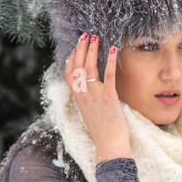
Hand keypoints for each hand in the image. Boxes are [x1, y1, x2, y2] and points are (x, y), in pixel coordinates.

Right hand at [65, 34, 130, 159]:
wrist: (109, 146)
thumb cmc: (103, 133)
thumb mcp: (91, 115)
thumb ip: (89, 102)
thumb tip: (93, 94)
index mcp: (78, 99)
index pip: (68, 75)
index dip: (70, 60)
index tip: (74, 49)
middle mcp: (83, 96)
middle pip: (76, 66)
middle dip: (80, 49)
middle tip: (85, 35)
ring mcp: (94, 96)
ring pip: (88, 68)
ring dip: (91, 50)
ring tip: (95, 37)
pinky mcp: (108, 98)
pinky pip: (108, 76)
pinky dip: (110, 61)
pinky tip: (113, 50)